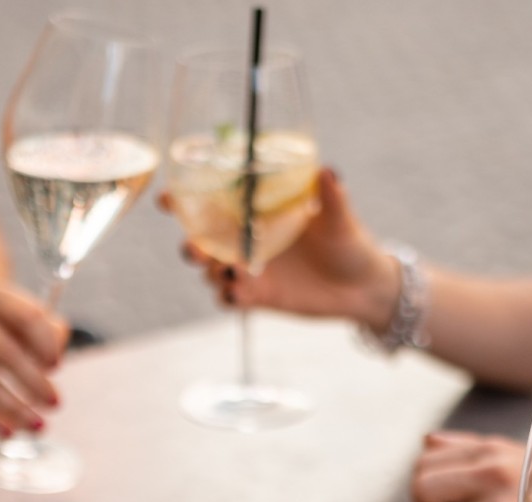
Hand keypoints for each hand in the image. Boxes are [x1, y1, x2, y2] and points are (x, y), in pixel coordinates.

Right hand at [0, 276, 67, 434]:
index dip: (46, 344)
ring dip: (14, 409)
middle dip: (35, 384)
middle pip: (4, 353)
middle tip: (54, 404)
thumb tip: (57, 353)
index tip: (56, 367)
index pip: (24, 315)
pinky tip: (3, 430)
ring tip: (36, 425)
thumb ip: (20, 323)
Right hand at [163, 169, 401, 328]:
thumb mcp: (340, 219)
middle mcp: (245, 240)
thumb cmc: (349, 243)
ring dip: (209, 272)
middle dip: (191, 244)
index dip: (184, 201)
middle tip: (196, 247)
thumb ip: (331, 197)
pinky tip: (236, 293)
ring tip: (226, 271)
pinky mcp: (257, 297)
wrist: (363, 286)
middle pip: (202, 241)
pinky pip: (229, 299)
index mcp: (256, 213)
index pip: (212, 203)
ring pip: (211, 271)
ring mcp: (248, 270)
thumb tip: (327, 171)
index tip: (168, 198)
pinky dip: (227, 296)